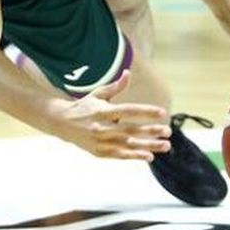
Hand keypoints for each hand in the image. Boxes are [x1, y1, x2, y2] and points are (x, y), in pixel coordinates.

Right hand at [52, 71, 170, 160]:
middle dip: (151, 131)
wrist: (61, 123)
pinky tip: (149, 156)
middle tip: (168, 131)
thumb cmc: (83, 106)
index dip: (146, 111)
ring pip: (128, 145)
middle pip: (131, 130)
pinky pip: (120, 155)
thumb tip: (128, 73)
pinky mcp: (99, 152)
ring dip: (148, 146)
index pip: (128, 111)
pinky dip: (135, 156)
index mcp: (103, 111)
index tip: (162, 112)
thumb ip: (115, 87)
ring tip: (165, 146)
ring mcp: (100, 142)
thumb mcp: (98, 94)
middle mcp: (102, 127)